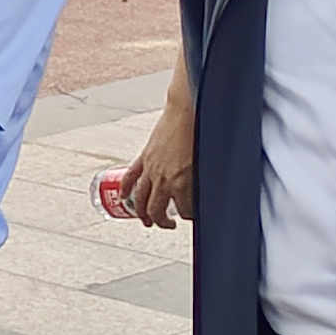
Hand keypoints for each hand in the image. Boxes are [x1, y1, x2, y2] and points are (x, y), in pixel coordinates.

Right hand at [110, 83, 198, 236]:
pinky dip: (126, 189)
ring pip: (140, 199)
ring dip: (142, 213)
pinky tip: (124, 197)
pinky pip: (130, 178)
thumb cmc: (201, 131)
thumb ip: (205, 180)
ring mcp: (151, 169)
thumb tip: (211, 191)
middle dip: (162, 222)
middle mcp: (164, 179)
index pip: (184, 211)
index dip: (189, 217)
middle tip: (168, 225)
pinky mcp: (144, 157)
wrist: (187, 110)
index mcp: (183, 182)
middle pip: (157, 210)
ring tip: (145, 219)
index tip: (192, 216)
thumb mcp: (208, 162)